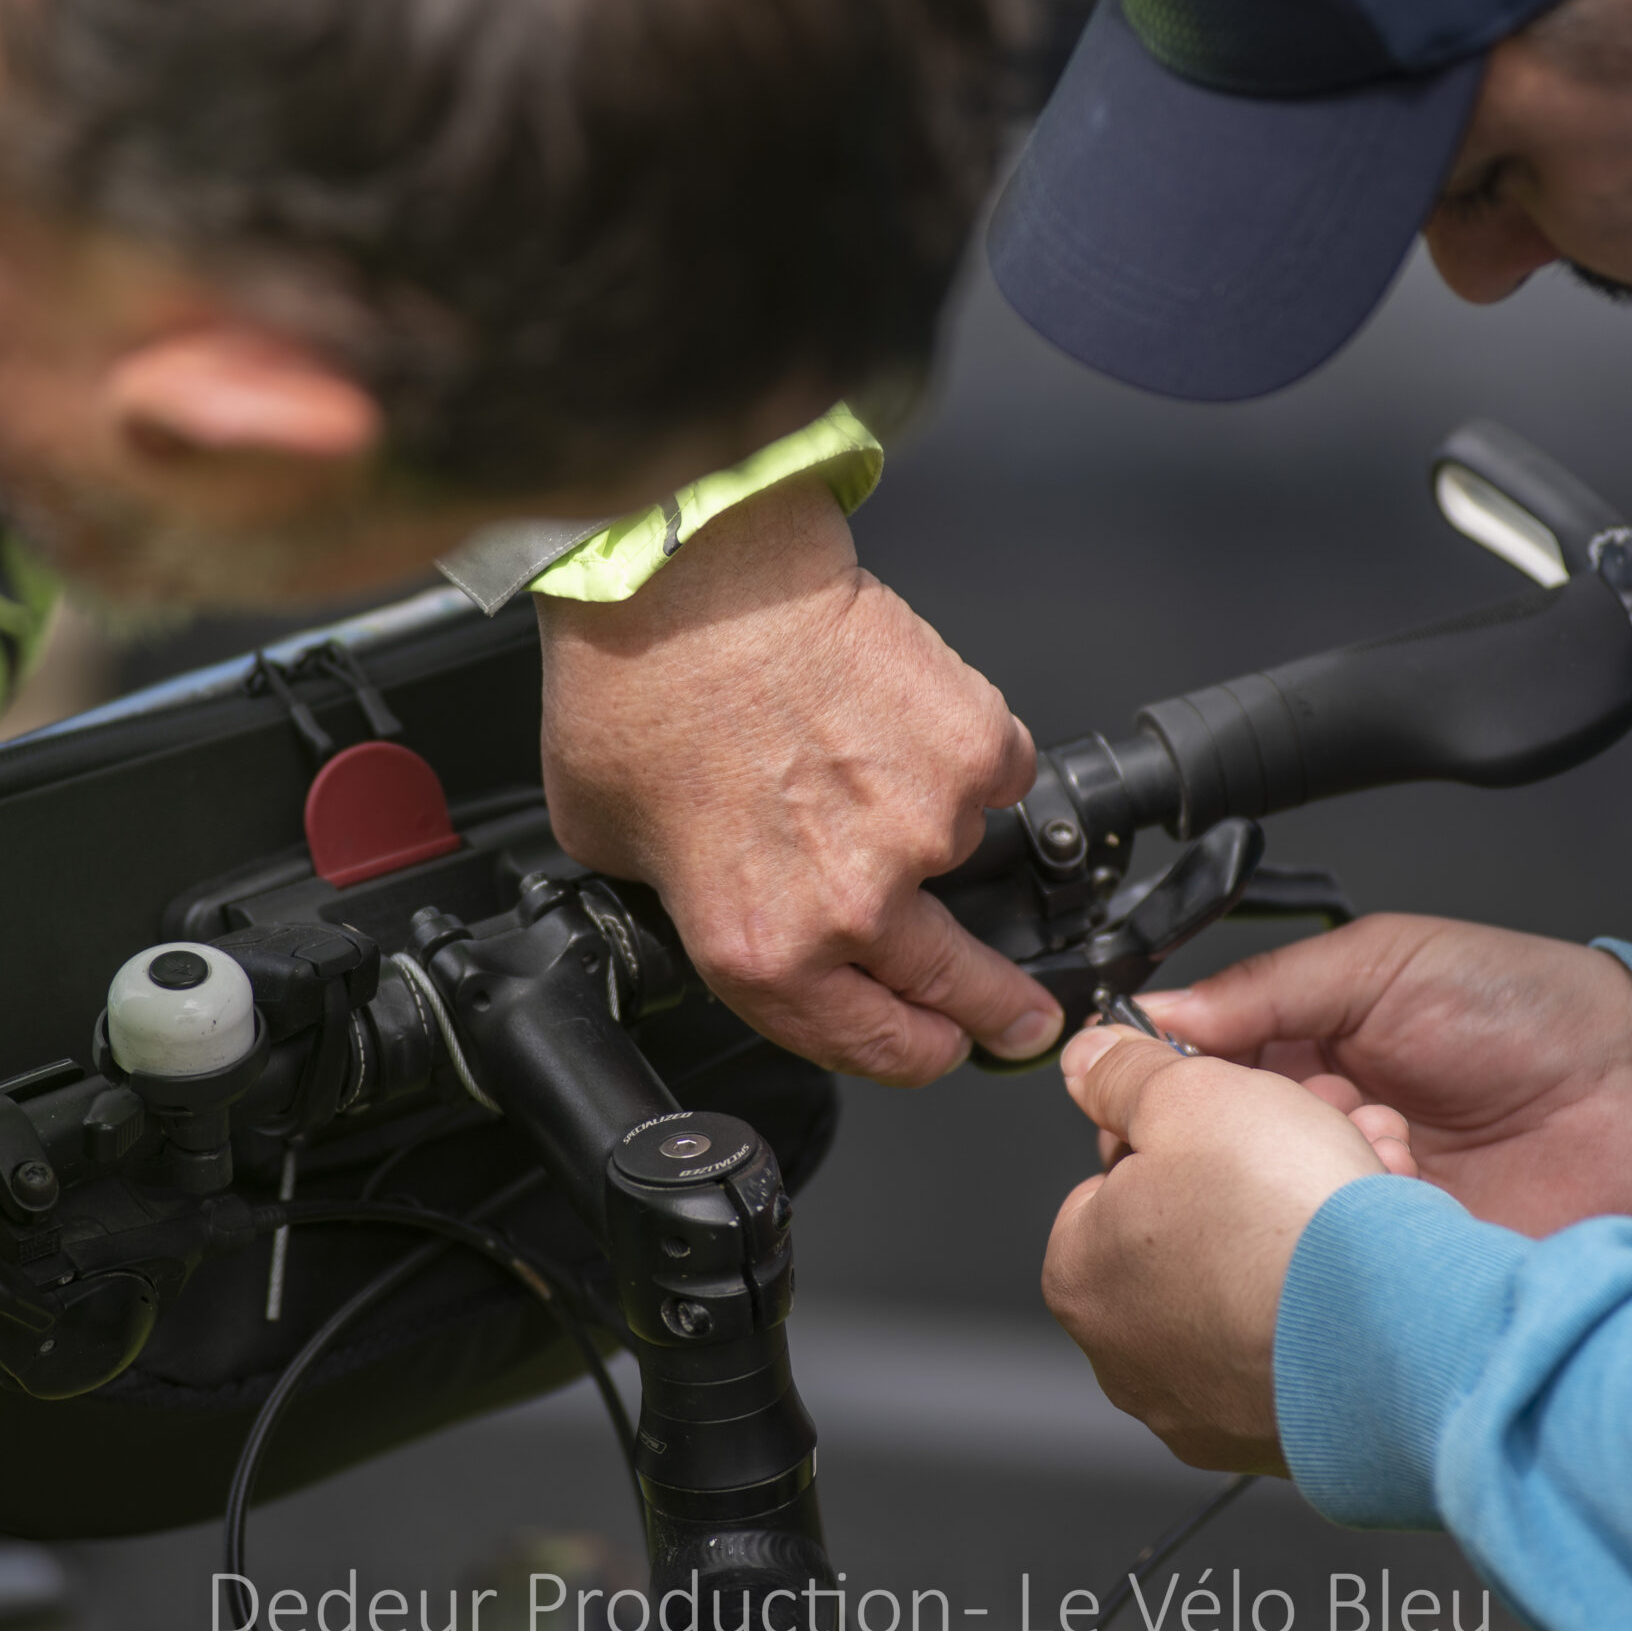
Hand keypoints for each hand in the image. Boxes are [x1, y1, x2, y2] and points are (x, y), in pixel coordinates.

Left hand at [535, 477, 1063, 1084]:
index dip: (916, 1055)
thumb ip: (683, 893)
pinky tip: (894, 715)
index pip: (879, 1050)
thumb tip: (715, 889)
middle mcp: (854, 906)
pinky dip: (958, 750)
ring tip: (857, 759)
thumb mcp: (608, 841)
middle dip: (1000, 1010)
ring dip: (928, 825)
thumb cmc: (636, 689)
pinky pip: (992, 770)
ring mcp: (927, 827)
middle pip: (962, 990)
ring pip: (961, 855)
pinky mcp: (973, 746)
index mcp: (763, 951)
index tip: (940, 1045)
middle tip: (1023, 1012)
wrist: (687, 576)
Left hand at [1043, 1026, 1383, 1472]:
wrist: (1394, 1327)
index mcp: (1080, 1273)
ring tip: (1349, 1207)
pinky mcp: (1275, 1442)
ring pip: (1248, 1292)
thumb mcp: (1191, 1093)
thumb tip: (1090, 1060)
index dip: (1186, 1136)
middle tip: (1303, 1158)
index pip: (1117, 1179)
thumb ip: (1127, 1074)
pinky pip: (1296, 1353)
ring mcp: (1201, 1411)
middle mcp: (1125, 1357)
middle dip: (1247, 1190)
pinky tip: (1362, 1277)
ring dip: (1294, 1246)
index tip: (1234, 1126)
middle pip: (1187, 1236)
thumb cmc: (1285, 1218)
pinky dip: (1325, 1312)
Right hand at [1139, 914, 1631, 1234]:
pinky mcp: (1393, 1261)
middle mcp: (1317, 1129)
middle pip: (1220, 1154)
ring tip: (1373, 1142)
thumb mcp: (1382, 960)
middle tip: (1286, 1110)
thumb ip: (1266, 987)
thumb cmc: (1530, 1010)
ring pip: (1272, 1212)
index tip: (1157, 1085)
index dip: (1171, 1083)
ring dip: (1309, 1178)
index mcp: (1301, 1050)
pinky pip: (1335, 1264)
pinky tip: (1396, 1196)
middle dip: (1244, 1133)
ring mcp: (1353, 1199)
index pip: (1197, 1077)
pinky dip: (1353, 1233)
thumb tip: (1157, 1013)